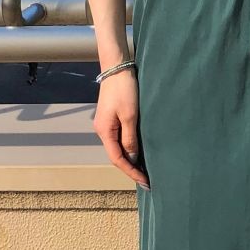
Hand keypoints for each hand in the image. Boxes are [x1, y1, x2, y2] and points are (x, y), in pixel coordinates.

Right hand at [94, 68, 149, 188]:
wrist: (116, 68)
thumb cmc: (124, 90)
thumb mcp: (130, 116)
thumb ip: (130, 138)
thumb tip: (132, 158)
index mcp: (105, 131)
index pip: (118, 159)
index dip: (131, 172)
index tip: (145, 181)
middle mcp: (102, 130)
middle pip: (116, 155)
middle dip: (131, 168)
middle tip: (147, 180)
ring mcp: (106, 124)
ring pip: (118, 147)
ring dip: (130, 159)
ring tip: (144, 170)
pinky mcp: (111, 118)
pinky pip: (119, 138)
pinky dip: (129, 147)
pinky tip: (138, 152)